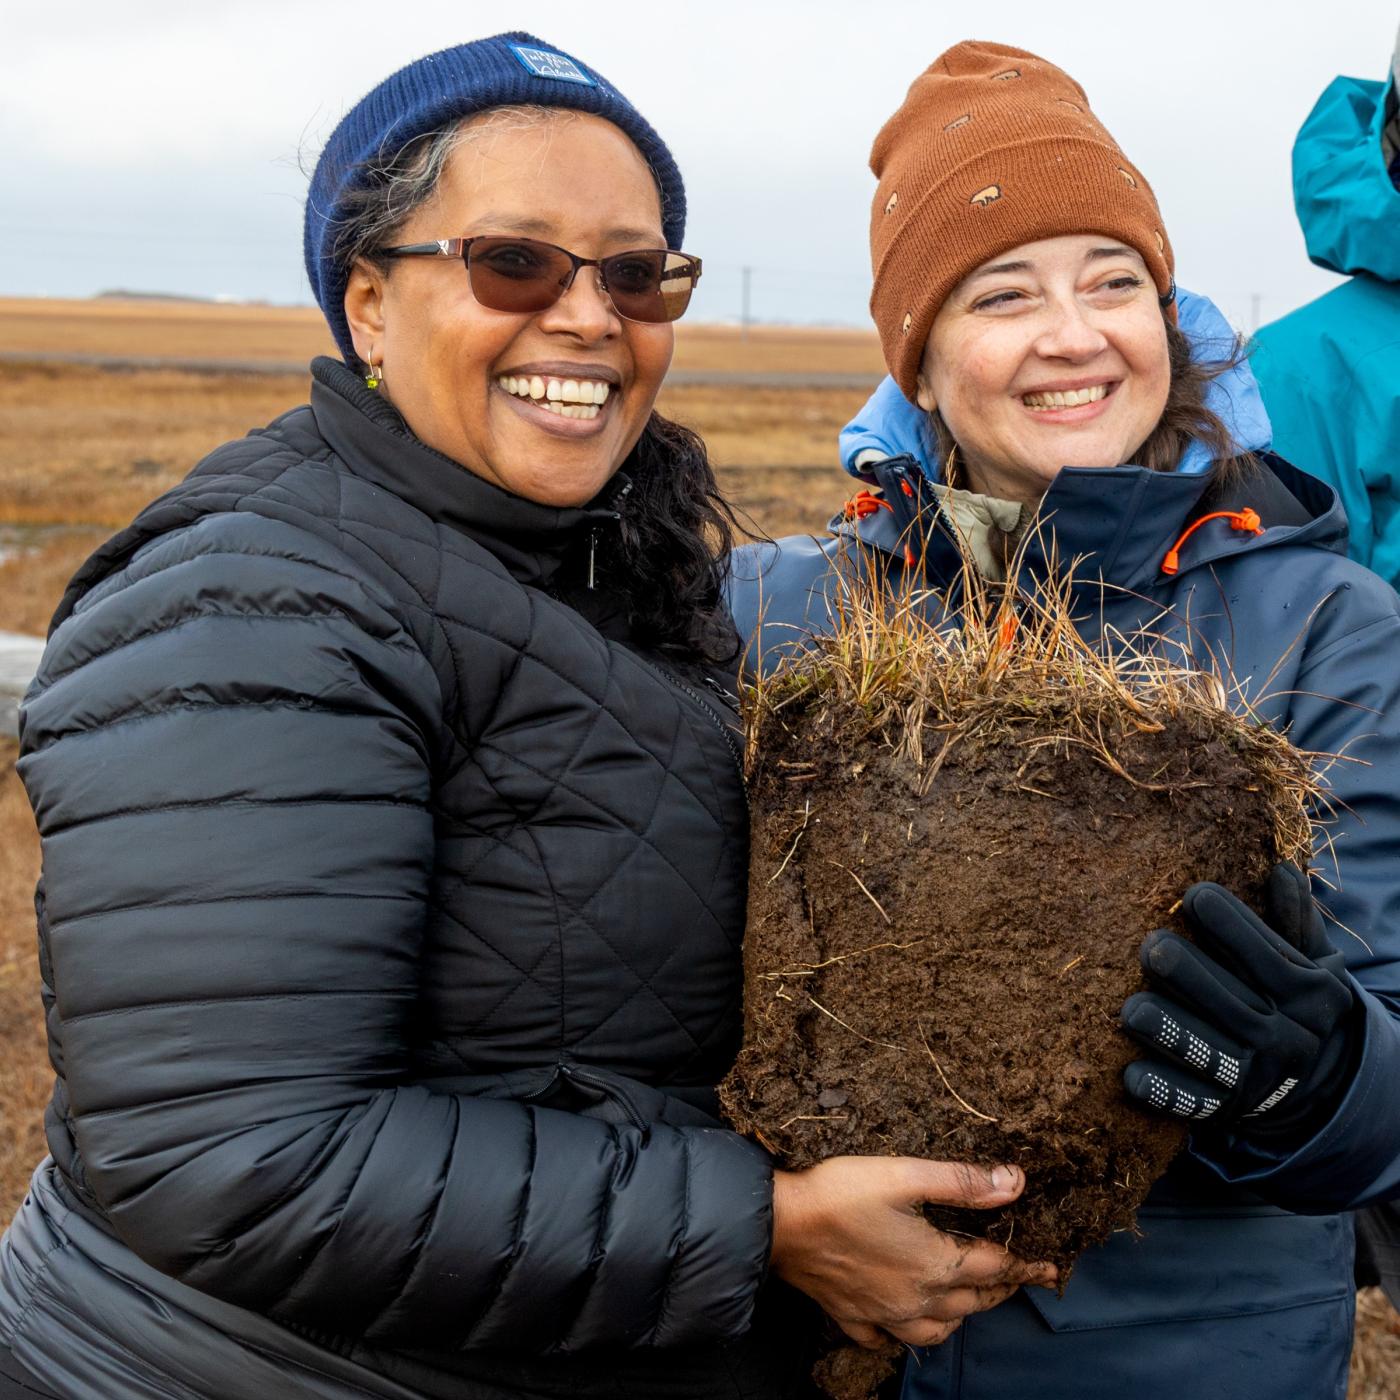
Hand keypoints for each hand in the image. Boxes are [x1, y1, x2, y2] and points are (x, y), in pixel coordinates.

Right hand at [770, 1156, 1056, 1348]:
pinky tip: (906, 1320)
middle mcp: (917, 1299)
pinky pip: (890, 1339)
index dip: (1025, 1262)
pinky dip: (907, 1333)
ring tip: (968, 1297)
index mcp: (935, 1263)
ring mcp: (884, 1314)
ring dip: (961, 1314)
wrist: (779, 1224)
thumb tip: (1014, 1181)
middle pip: (974, 1301)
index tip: (1050, 1266)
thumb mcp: (904, 1174)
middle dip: (1000, 1288)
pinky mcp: (854, 1317)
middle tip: (1016, 1276)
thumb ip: (961, 1181)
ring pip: (939, 1328)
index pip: (995, 1266)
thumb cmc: (840, 1193)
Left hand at [1121, 863, 1357, 1137]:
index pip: (1269, 956)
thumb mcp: (1311, 962)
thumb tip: (1280, 870)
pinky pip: (1190, 1102)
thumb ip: (1295, 920)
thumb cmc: (1291, 999)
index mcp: (1309, 996)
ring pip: (1208, 1053)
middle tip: (1151, 946)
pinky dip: (1162, 1089)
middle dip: (1189, 973)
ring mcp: (1255, 1078)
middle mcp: (1288, 1040)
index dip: (1232, 923)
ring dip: (1167, 1031)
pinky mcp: (1224, 1108)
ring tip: (1132, 1009)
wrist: (1311, 1083)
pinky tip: (1130, 1072)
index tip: (1195, 894)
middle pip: (1235, 1005)